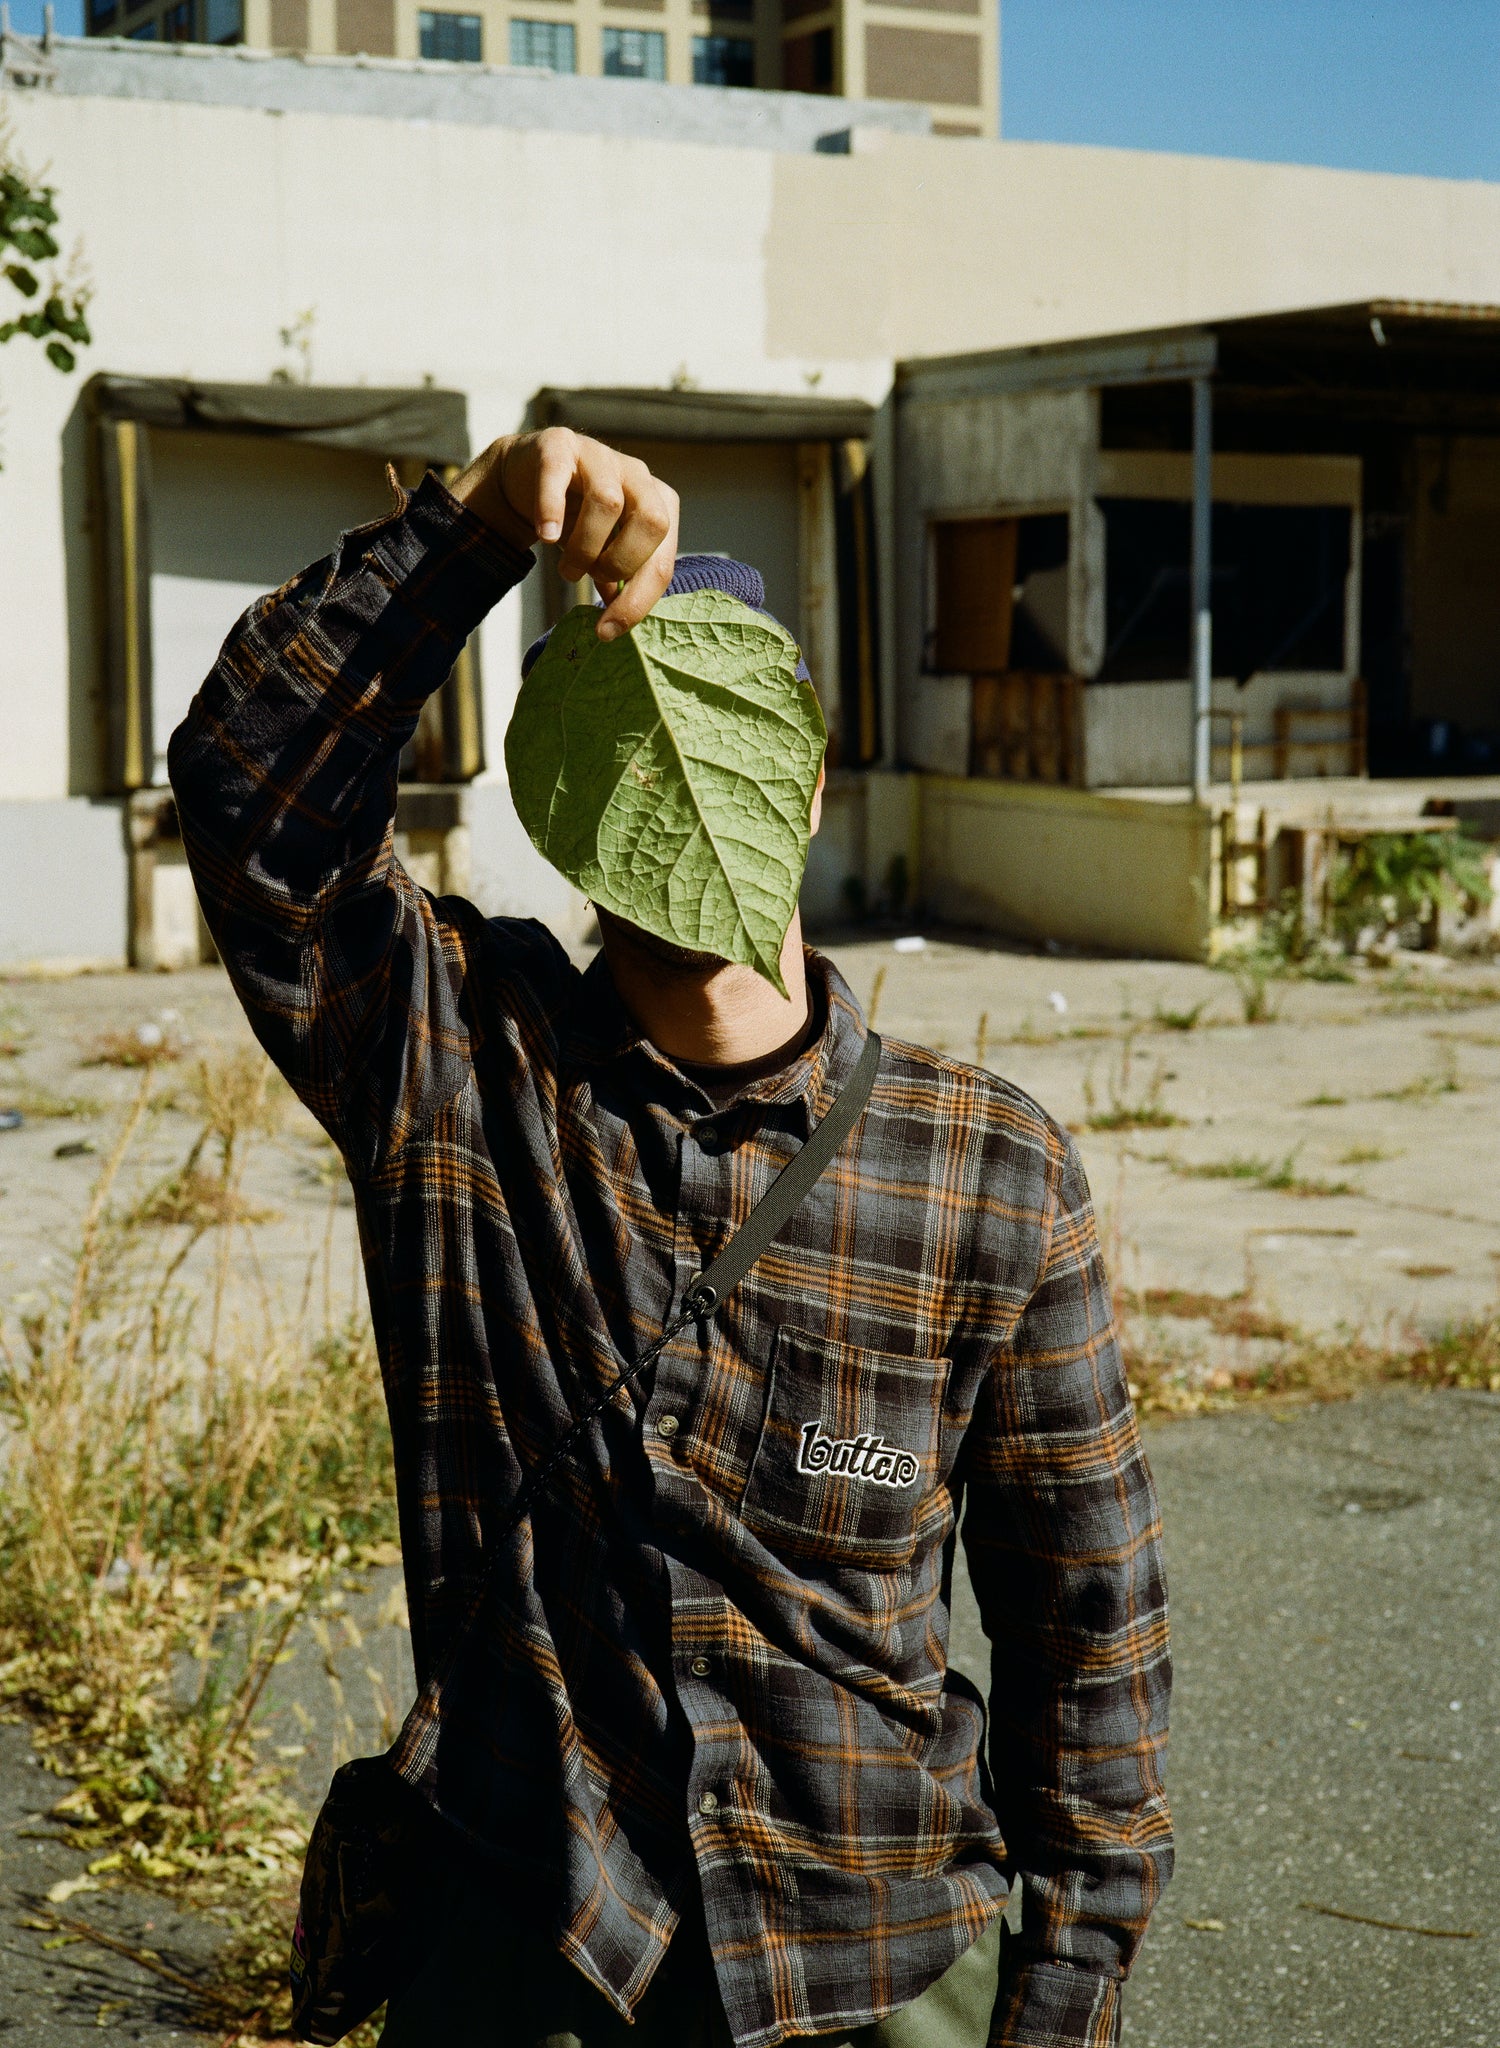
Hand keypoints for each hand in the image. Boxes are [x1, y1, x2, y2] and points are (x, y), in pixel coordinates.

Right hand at [450, 428, 677, 640]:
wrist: (529, 476)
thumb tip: (620, 619)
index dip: (638, 601)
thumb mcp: (603, 553)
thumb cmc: (576, 519)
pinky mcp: (560, 446)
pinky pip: (558, 477)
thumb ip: (618, 580)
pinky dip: (551, 510)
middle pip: (653, 521)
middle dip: (622, 563)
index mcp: (659, 505)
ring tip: (567, 569)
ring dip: (584, 548)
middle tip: (592, 580)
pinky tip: (545, 537)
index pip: (662, 559)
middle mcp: (638, 476)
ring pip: (607, 503)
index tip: (609, 631)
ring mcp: (601, 456)